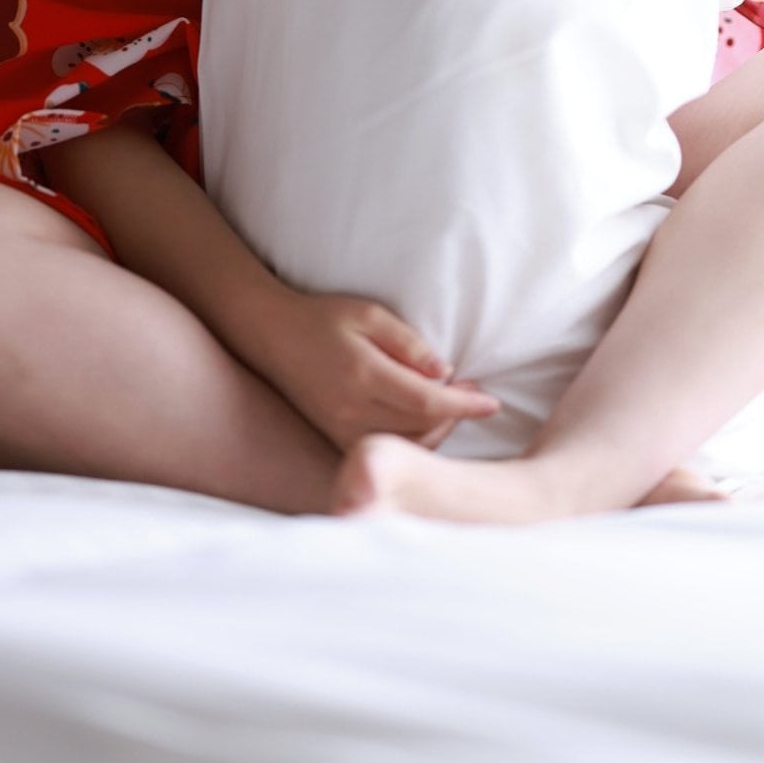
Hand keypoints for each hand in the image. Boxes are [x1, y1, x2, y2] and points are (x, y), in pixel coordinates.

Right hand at [250, 288, 501, 452]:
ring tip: (453, 404)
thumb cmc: (323, 318)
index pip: (427, 401)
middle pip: (422, 427)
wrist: (271, 336)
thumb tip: (445, 371)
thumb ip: (408, 343)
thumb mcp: (369, 314)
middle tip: (475, 393)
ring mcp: (341, 429)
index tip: (492, 403)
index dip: (464, 405)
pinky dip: (413, 440)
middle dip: (456, 415)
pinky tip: (425, 420)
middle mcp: (352, 410)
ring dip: (438, 430)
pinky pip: (385, 448)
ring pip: (406, 445)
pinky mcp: (335, 437)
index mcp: (364, 376)